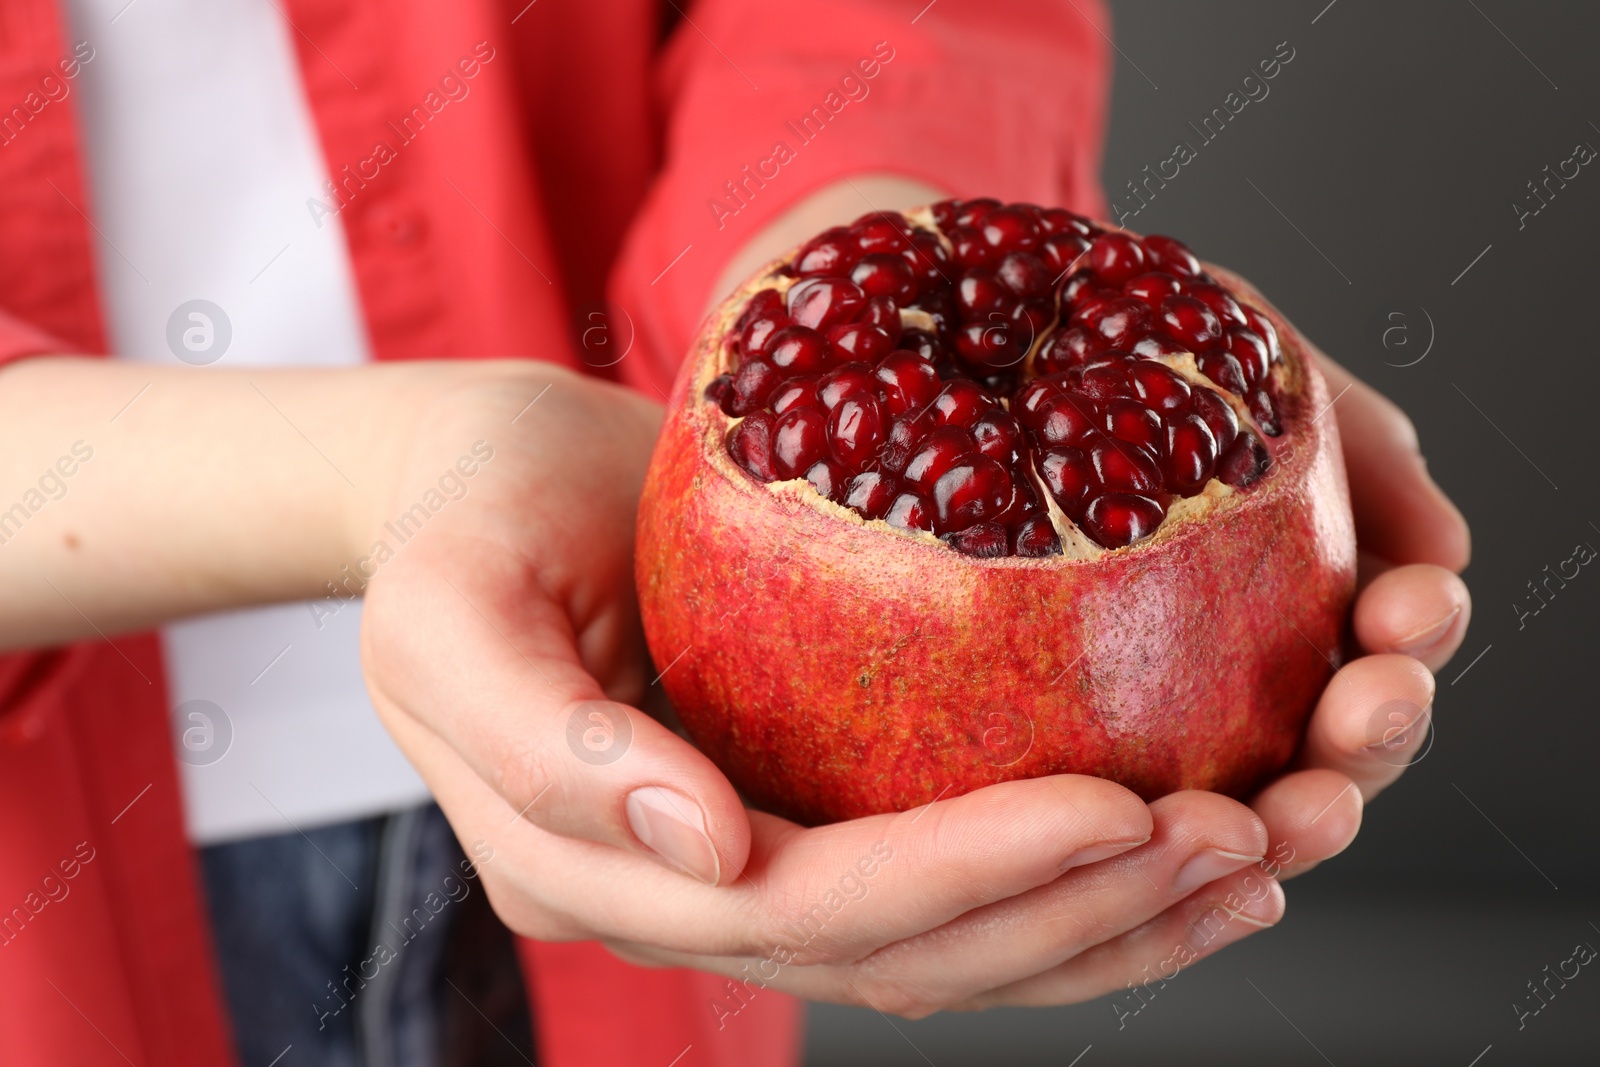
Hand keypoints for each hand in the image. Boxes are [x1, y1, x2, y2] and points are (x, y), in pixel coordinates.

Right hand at [357, 363, 1300, 1015]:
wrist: (481, 488)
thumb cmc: (461, 523)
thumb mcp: (448, 612)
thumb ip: (544, 741)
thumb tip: (706, 848)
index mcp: (588, 870)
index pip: (808, 905)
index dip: (968, 876)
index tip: (1121, 807)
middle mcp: (678, 897)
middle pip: (901, 957)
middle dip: (1072, 915)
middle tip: (1234, 843)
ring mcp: (740, 871)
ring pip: (940, 953)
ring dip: (1098, 928)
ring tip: (1244, 867)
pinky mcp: (795, 817)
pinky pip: (940, 888)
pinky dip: (1057, 887)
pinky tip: (1164, 854)